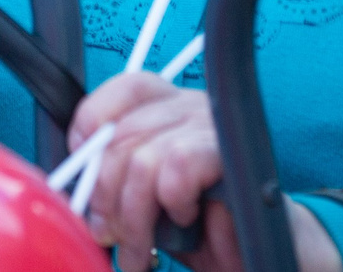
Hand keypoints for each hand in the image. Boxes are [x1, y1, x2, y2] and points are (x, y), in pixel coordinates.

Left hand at [69, 75, 238, 268]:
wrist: (266, 254)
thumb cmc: (204, 229)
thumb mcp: (150, 201)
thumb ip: (119, 182)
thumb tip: (76, 186)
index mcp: (172, 109)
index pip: (126, 88)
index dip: (92, 120)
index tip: (81, 168)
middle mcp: (193, 107)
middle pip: (121, 134)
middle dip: (104, 195)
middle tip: (108, 234)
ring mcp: (214, 126)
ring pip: (143, 160)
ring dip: (133, 218)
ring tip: (139, 250)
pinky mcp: (233, 153)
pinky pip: (177, 169)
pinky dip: (172, 204)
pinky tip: (185, 219)